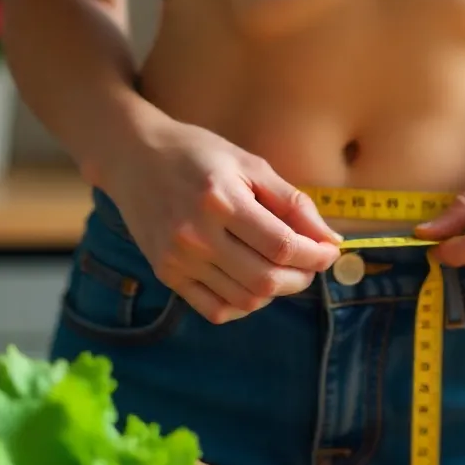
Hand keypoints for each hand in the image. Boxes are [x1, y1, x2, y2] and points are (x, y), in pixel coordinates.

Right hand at [101, 113, 342, 323]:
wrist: (134, 157)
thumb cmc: (198, 154)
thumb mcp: (250, 165)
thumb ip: (293, 204)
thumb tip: (331, 242)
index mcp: (220, 200)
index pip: (282, 246)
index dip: (315, 256)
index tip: (329, 252)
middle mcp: (195, 235)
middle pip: (265, 279)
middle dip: (301, 277)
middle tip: (310, 263)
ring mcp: (177, 259)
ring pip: (245, 299)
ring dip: (276, 292)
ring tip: (282, 270)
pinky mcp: (166, 274)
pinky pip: (216, 310)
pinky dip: (244, 304)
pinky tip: (252, 283)